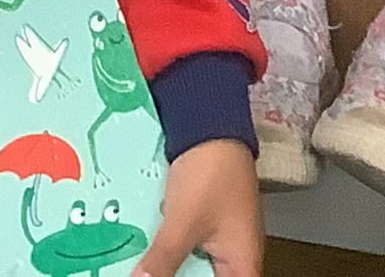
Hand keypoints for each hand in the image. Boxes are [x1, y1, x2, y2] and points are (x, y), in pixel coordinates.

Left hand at [137, 138, 262, 276]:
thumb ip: (163, 262)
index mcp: (243, 264)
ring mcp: (219, 240)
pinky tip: (143, 260)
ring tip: (142, 269)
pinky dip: (167, 257)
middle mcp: (235, 258)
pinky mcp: (203, 225)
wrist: (211, 122)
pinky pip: (185, 253)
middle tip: (145, 274)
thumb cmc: (210, 173)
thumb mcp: (183, 222)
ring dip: (170, 270)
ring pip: (192, 270)